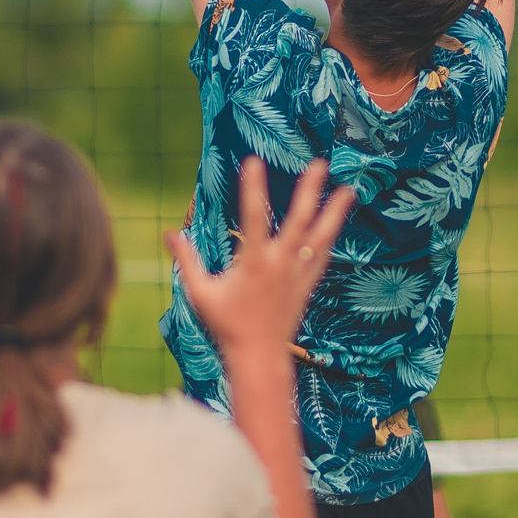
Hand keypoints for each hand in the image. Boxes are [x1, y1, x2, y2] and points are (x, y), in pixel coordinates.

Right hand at [167, 157, 354, 359]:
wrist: (258, 356)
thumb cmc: (226, 326)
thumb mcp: (200, 293)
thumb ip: (188, 261)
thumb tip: (169, 234)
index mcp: (253, 263)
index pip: (252, 217)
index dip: (253, 188)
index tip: (253, 162)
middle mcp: (280, 265)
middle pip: (299, 220)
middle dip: (309, 191)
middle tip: (320, 164)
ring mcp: (297, 274)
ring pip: (319, 237)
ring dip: (334, 212)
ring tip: (348, 190)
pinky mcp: (306, 285)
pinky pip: (322, 256)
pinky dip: (329, 238)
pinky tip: (336, 223)